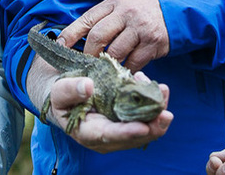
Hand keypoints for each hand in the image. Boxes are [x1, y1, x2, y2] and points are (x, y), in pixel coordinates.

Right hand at [42, 74, 172, 153]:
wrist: (67, 96)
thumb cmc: (62, 95)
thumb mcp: (59, 91)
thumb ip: (70, 89)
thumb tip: (87, 87)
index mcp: (87, 132)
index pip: (110, 135)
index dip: (128, 133)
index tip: (144, 127)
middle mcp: (106, 137)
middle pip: (134, 137)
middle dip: (152, 125)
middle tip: (165, 111)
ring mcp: (119, 131)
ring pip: (144, 128)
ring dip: (157, 111)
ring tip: (163, 91)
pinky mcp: (128, 121)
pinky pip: (145, 117)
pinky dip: (154, 104)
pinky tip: (158, 88)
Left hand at [58, 0, 168, 70]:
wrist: (174, 11)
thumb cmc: (140, 12)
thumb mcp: (120, 7)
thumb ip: (102, 19)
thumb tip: (73, 39)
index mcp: (114, 3)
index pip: (87, 19)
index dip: (70, 34)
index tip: (58, 46)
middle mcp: (126, 13)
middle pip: (98, 36)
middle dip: (88, 54)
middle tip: (84, 65)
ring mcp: (140, 29)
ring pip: (115, 52)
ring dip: (106, 65)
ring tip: (102, 71)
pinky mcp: (153, 43)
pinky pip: (133, 63)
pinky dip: (125, 70)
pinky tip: (122, 72)